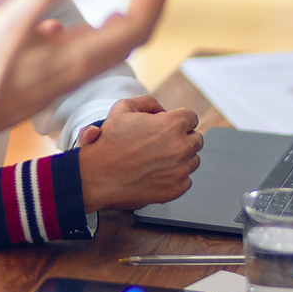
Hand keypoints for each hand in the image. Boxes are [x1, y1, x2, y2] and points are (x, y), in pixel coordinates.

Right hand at [0, 0, 176, 143]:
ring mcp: (69, 75)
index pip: (137, 27)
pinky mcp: (55, 78)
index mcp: (79, 56)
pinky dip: (106, 32)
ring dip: (132, 18)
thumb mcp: (7, 24)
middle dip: (152, 3)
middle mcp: (81, 68)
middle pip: (135, 37)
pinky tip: (89, 24)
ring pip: (116, 47)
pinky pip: (95, 54)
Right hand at [76, 96, 202, 210]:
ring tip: (156, 160)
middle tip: (162, 143)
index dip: (178, 120)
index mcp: (173, 124)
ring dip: (180, 158)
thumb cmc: (108, 142)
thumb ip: (148, 102)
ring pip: (193, 160)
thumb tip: (163, 110)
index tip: (168, 127)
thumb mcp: (122, 108)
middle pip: (196, 139)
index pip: (192, 118)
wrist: (97, 176)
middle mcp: (182, 147)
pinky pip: (186, 180)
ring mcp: (180, 170)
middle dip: (182, 139)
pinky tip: (156, 174)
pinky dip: (174, 177)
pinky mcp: (176, 189)